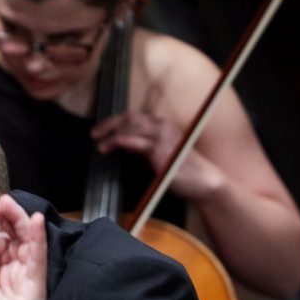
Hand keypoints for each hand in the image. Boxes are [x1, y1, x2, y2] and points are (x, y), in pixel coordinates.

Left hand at [0, 194, 55, 299]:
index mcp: (3, 274)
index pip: (0, 243)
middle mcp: (17, 271)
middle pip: (15, 235)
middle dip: (3, 215)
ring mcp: (27, 276)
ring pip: (26, 239)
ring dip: (17, 218)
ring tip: (6, 203)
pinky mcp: (34, 284)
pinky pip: (37, 256)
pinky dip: (37, 237)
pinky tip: (35, 221)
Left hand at [91, 110, 223, 202]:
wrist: (204, 182)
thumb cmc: (184, 173)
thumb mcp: (160, 157)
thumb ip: (143, 150)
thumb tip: (123, 147)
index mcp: (164, 127)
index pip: (135, 117)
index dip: (116, 121)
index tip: (102, 130)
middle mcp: (163, 126)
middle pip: (130, 117)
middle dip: (109, 124)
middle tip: (95, 133)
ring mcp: (161, 136)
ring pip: (129, 126)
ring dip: (111, 133)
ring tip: (99, 143)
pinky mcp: (159, 148)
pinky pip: (132, 140)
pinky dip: (117, 142)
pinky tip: (107, 147)